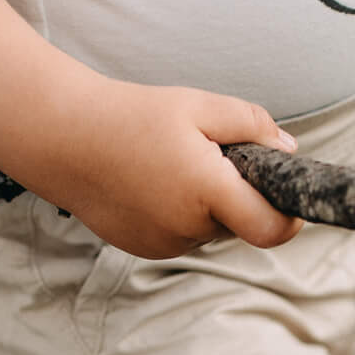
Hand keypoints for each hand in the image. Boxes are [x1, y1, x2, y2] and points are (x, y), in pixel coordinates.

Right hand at [42, 79, 304, 258]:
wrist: (62, 138)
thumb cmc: (131, 116)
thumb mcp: (198, 105)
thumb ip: (251, 125)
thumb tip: (289, 150)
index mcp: (206, 192)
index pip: (269, 229)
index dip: (290, 220)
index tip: (292, 203)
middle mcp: (187, 228)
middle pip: (238, 223)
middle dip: (237, 195)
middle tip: (209, 154)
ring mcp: (163, 244)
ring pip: (208, 229)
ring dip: (207, 205)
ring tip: (171, 163)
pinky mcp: (144, 249)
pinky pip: (181, 235)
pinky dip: (180, 213)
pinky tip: (152, 181)